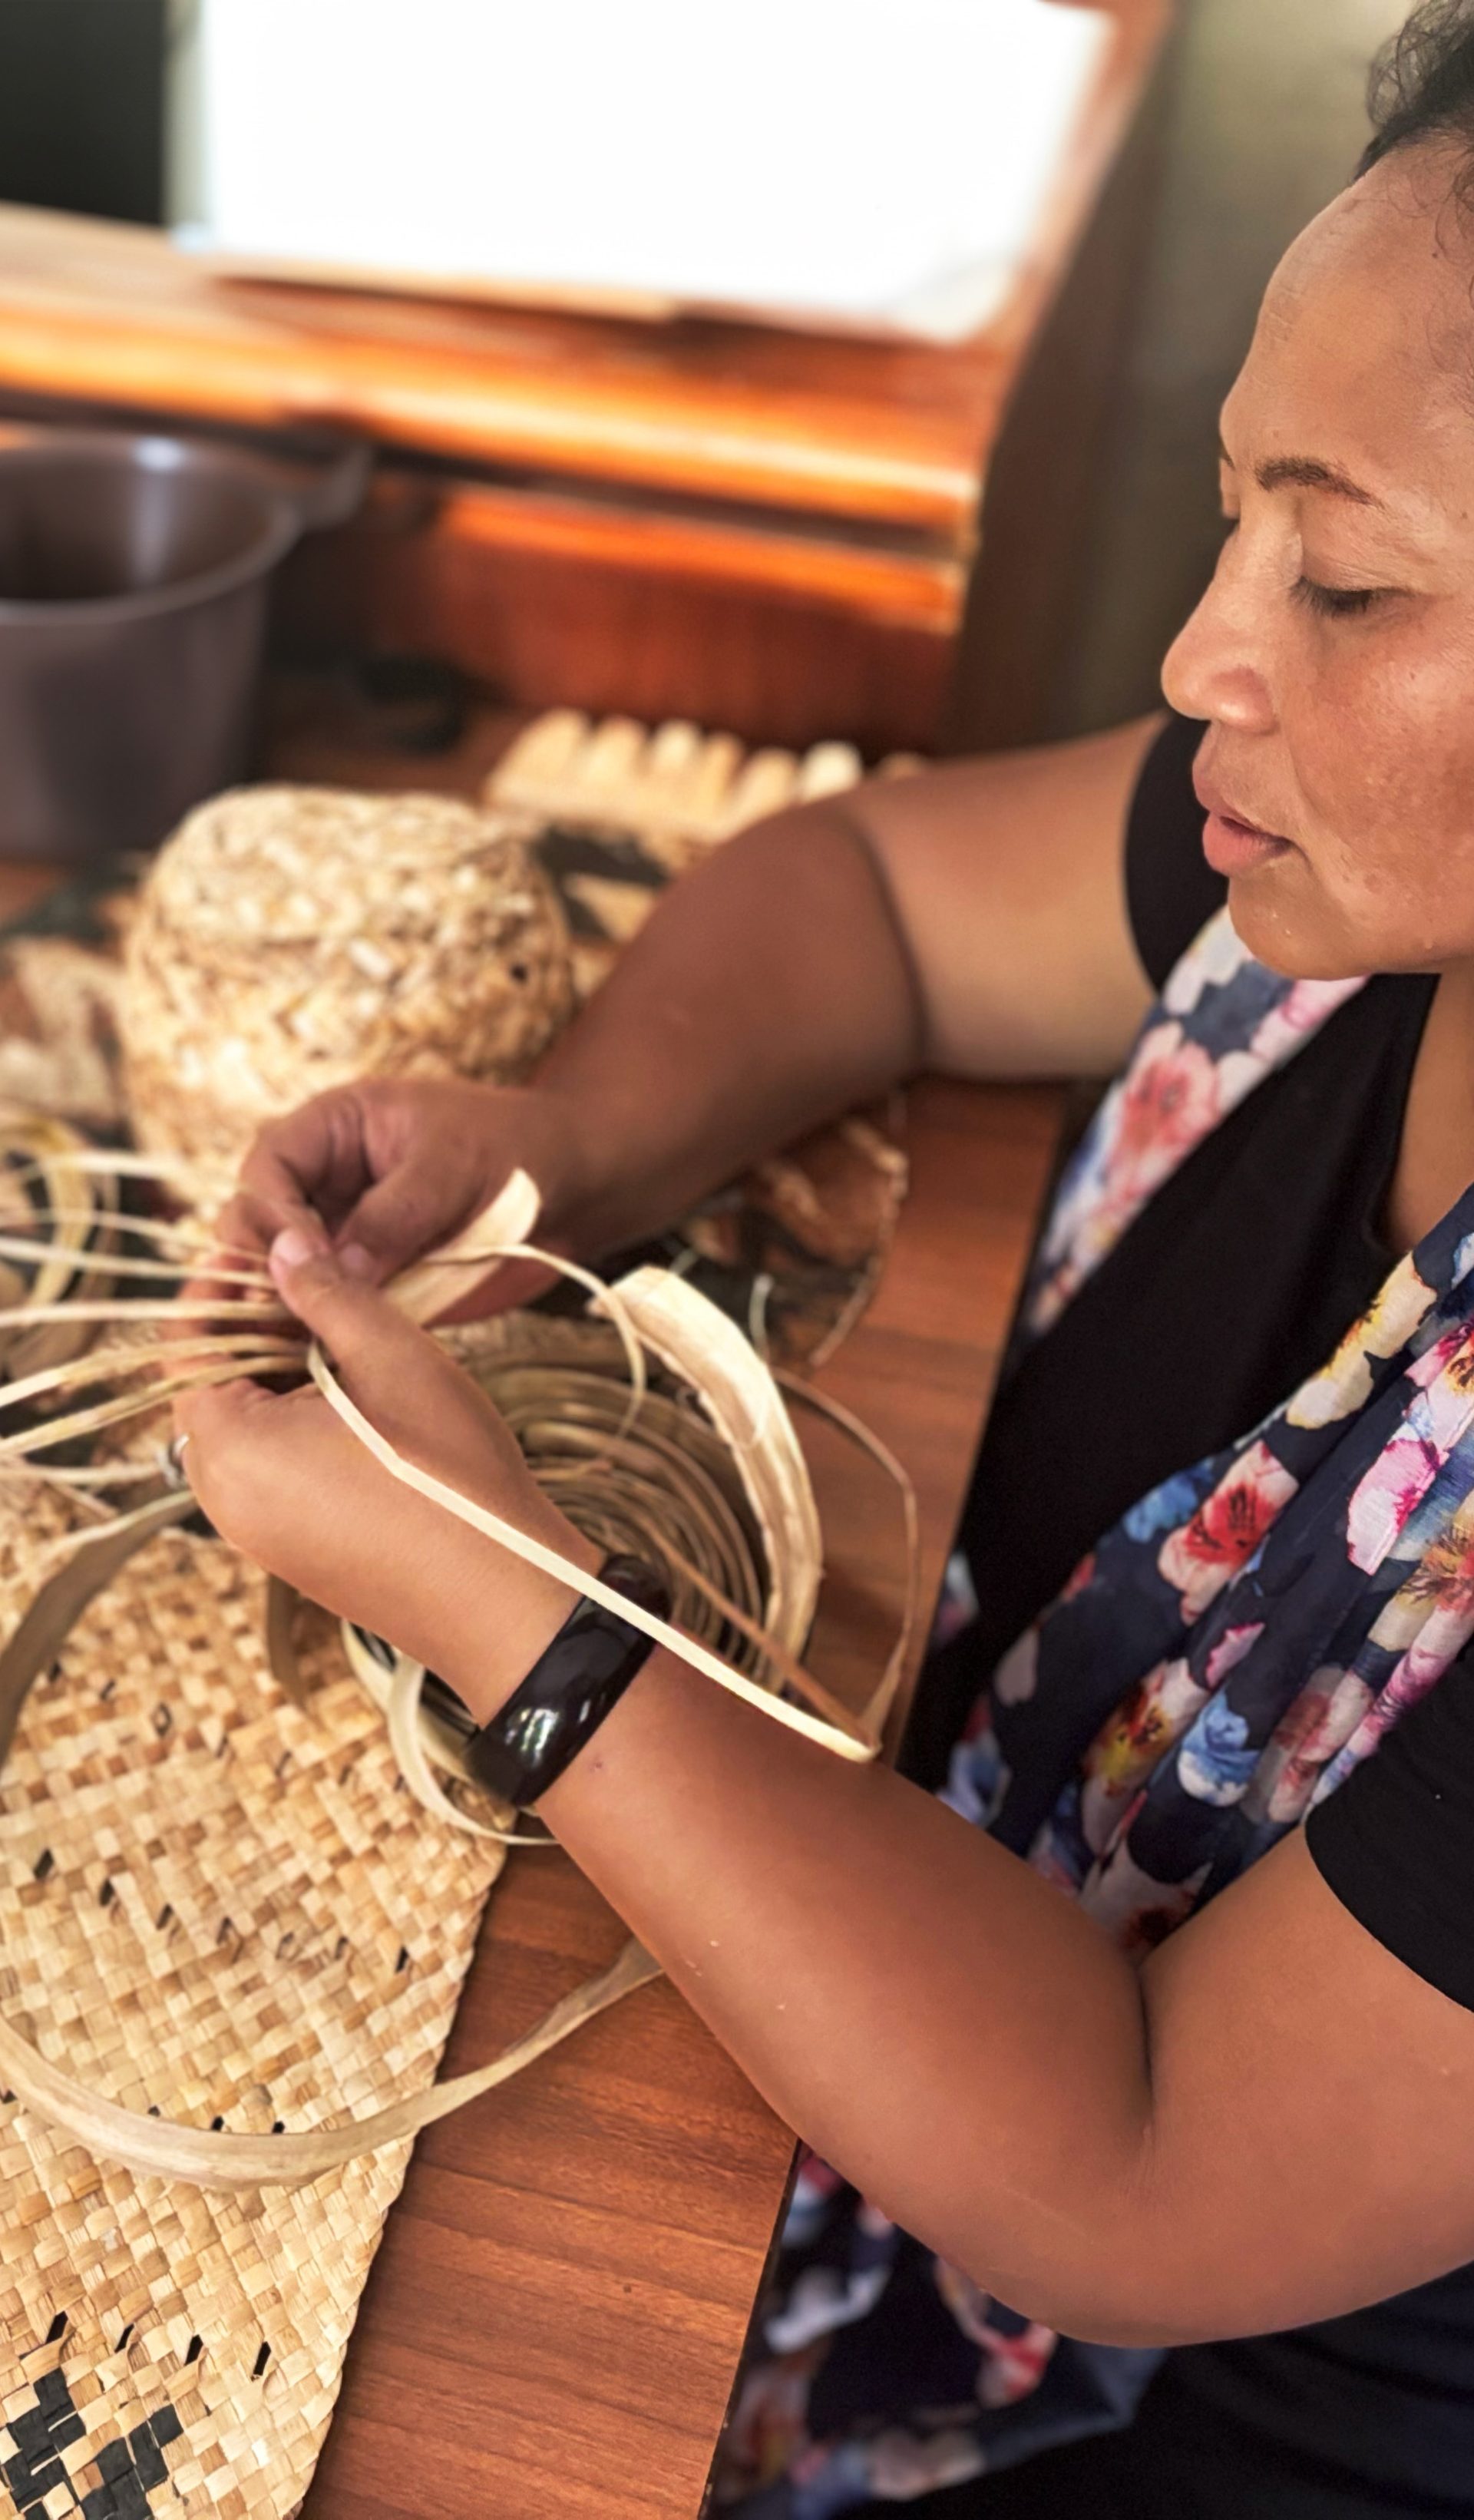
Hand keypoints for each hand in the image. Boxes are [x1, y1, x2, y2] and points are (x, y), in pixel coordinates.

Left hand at [174, 1227, 598, 1717]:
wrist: (505, 1595)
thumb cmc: (451, 1474)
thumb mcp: (392, 1358)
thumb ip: (327, 1293)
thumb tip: (283, 1246)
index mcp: (231, 1450)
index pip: (189, 1343)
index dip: (226, 1285)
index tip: (274, 1246)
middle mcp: (224, 1500)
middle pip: (213, 1386)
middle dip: (258, 1328)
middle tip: (322, 1284)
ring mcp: (257, 1533)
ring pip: (246, 1427)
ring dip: (284, 1375)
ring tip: (352, 1338)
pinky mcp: (293, 1552)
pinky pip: (271, 1469)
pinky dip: (299, 1423)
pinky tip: (362, 1400)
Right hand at [217, 1079, 595, 1319]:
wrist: (571, 1189)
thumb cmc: (515, 1151)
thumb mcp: (453, 1167)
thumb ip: (395, 1214)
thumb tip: (336, 1268)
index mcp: (335, 1130)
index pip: (269, 1166)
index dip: (270, 1210)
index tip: (292, 1257)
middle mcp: (327, 1185)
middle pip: (257, 1223)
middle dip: (261, 1264)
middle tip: (278, 1309)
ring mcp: (345, 1237)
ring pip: (284, 1275)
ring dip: (280, 1306)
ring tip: (286, 1342)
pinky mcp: (370, 1284)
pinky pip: (327, 1309)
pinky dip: (317, 1333)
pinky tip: (315, 1359)